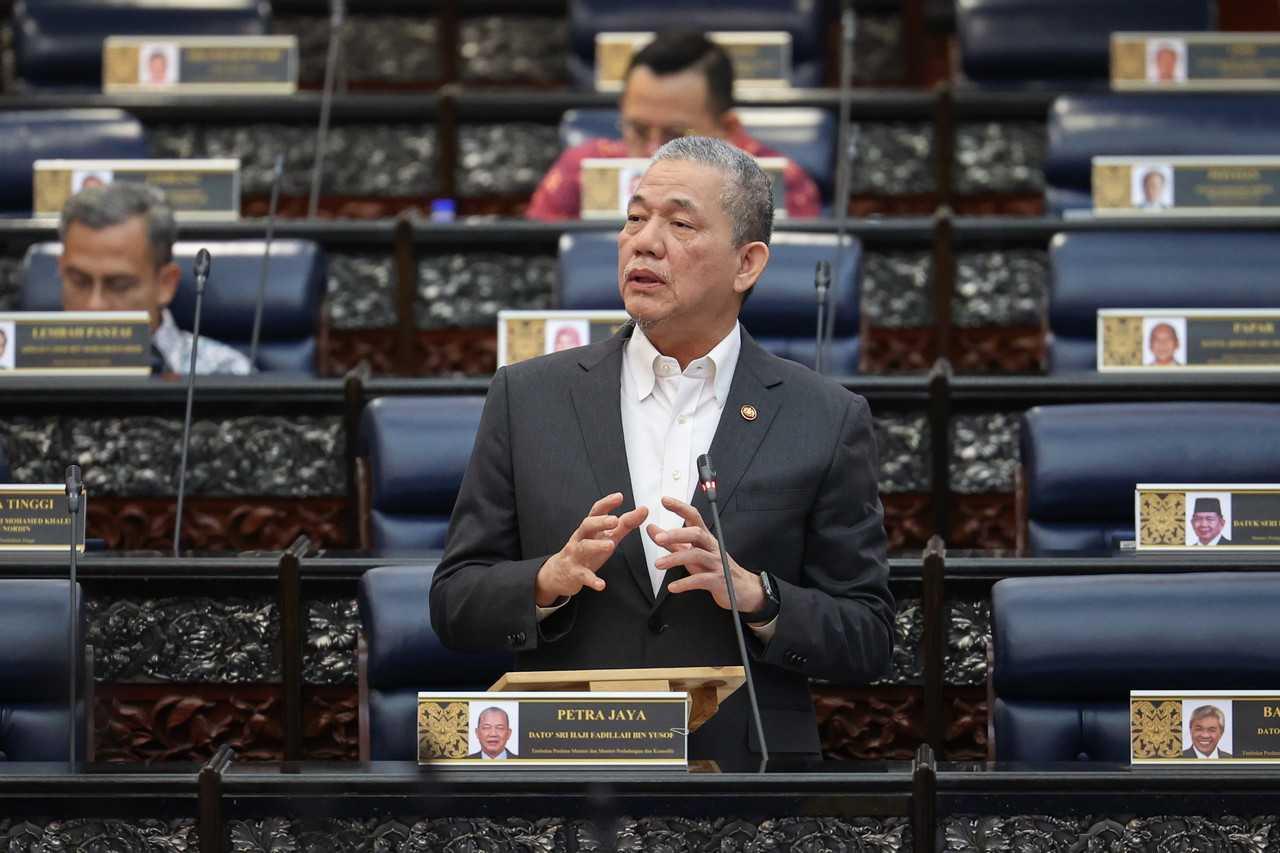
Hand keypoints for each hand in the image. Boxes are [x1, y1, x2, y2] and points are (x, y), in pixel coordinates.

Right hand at [535, 492, 647, 605]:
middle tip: (615, 520)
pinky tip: (601, 584)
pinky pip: (583, 576)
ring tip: (611, 545)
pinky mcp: (575, 573)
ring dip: (596, 546)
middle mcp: (581, 538)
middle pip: (587, 525)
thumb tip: (644, 510)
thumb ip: (625, 524)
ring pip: (583, 548)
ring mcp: (575, 555)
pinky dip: (592, 580)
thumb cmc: (587, 552)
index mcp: (589, 529)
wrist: (559, 574)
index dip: (607, 503)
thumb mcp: (606, 536)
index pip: (596, 512)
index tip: (619, 496)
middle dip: (600, 522)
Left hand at [648, 496, 764, 613]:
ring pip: (697, 555)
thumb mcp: (691, 552)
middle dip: (676, 534)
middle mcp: (711, 547)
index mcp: (704, 538)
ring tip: (659, 564)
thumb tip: (652, 529)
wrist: (741, 588)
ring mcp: (716, 563)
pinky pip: (701, 580)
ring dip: (676, 559)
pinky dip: (685, 583)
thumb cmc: (713, 567)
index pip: (694, 516)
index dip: (680, 507)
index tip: (665, 500)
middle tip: (658, 539)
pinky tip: (673, 587)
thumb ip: (671, 541)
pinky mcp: (718, 581)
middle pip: (696, 534)